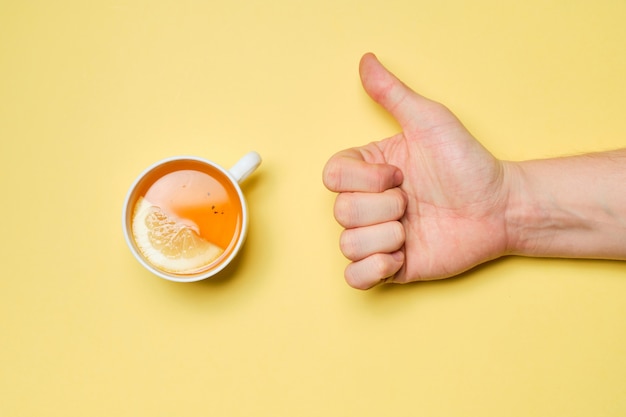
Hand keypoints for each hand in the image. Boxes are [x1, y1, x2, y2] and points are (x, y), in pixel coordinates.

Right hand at [323, 53, 511, 288]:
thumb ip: (393, 93)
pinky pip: (355, 277)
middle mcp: (368, 203)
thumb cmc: (466, 162)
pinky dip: (373, 269)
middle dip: (384, 208)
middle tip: (414, 202)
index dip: (365, 180)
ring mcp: (378, 236)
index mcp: (368, 172)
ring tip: (413, 230)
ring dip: (385, 237)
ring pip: (347, 244)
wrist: (499, 207)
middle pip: (341, 212)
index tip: (400, 174)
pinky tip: (400, 256)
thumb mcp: (429, 121)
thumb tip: (366, 61)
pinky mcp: (390, 267)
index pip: (332, 177)